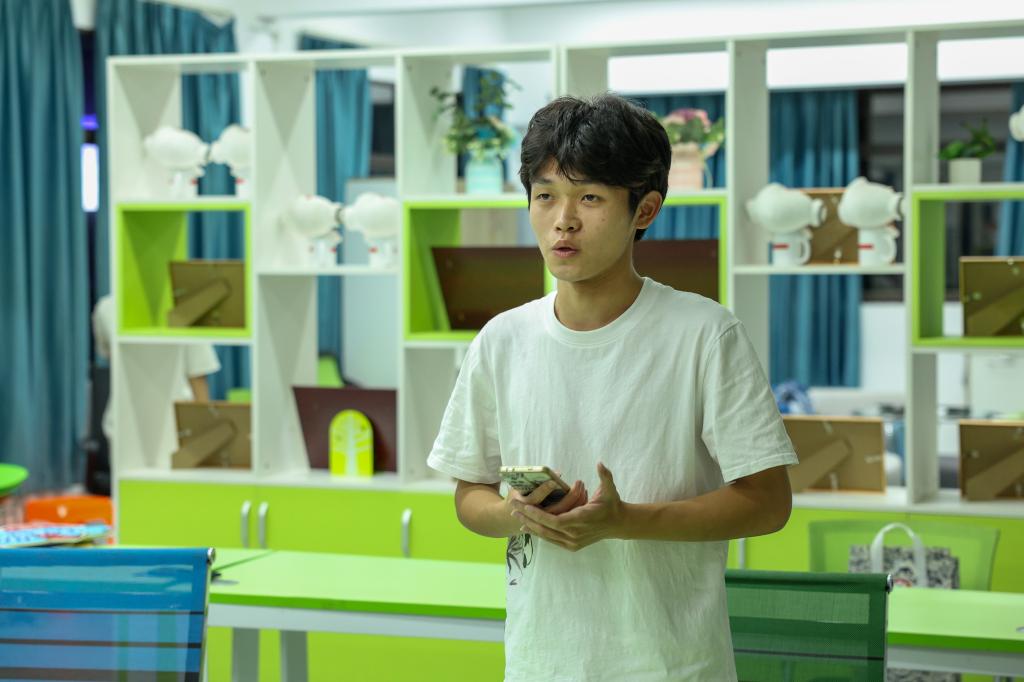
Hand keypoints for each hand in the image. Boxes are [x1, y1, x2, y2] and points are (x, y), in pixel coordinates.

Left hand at [510, 462, 624, 551]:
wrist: (618, 524)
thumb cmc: (612, 504)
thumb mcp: (610, 489)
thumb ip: (605, 476)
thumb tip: (599, 463)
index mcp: (582, 520)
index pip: (556, 520)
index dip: (540, 515)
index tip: (526, 506)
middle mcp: (576, 534)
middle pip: (546, 529)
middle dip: (528, 518)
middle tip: (513, 508)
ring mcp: (573, 542)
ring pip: (547, 536)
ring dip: (530, 526)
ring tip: (516, 516)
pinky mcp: (572, 546)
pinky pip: (551, 540)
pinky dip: (539, 533)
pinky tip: (528, 527)